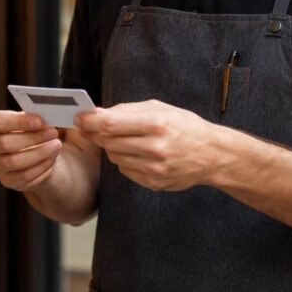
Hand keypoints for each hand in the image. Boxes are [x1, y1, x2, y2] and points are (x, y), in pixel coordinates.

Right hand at [0, 111, 61, 190]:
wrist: (33, 153)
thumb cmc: (31, 131)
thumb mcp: (31, 120)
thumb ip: (36, 117)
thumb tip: (50, 114)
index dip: (19, 122)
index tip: (39, 121)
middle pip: (6, 143)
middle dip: (33, 138)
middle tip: (53, 132)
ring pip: (15, 161)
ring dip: (39, 153)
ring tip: (56, 146)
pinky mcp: (7, 180)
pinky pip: (24, 176)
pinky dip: (41, 167)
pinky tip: (51, 158)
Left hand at [75, 100, 220, 191]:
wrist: (212, 155)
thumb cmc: (184, 126)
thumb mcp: (159, 108)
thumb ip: (126, 110)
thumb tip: (97, 113)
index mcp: (156, 124)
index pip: (110, 124)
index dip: (90, 121)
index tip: (79, 118)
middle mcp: (154, 148)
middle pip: (109, 141)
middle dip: (97, 134)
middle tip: (93, 128)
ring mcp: (154, 168)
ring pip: (114, 157)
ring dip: (113, 147)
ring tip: (127, 139)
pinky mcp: (153, 182)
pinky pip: (125, 170)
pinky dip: (125, 161)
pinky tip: (138, 154)